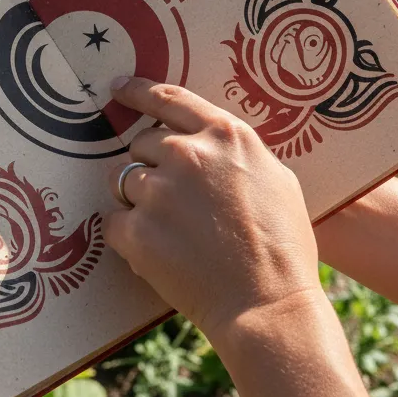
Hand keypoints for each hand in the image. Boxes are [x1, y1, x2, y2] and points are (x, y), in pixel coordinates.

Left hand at [105, 77, 324, 347]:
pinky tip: (160, 253)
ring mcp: (159, 190)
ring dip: (138, 201)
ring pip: (123, 180)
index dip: (138, 91)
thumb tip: (207, 140)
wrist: (269, 306)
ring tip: (172, 231)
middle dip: (151, 167)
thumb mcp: (275, 178)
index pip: (169, 99)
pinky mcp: (137, 229)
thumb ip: (235, 151)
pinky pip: (115, 221)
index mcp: (224, 135)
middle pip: (142, 143)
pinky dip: (129, 237)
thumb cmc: (282, 247)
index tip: (117, 89)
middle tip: (177, 203)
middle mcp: (187, 154)